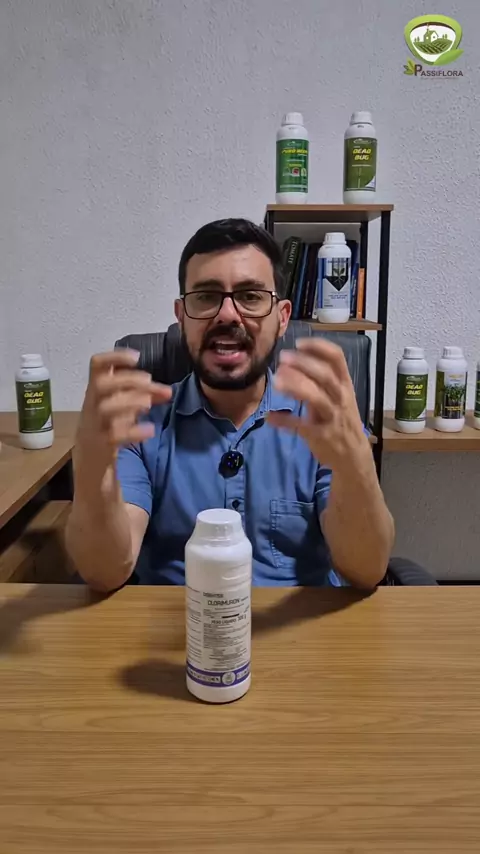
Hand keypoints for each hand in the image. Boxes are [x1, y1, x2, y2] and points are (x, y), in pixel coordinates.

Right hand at [76, 350, 171, 464]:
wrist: (91, 461)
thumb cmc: (109, 426)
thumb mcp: (123, 406)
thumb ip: (143, 396)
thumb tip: (166, 391)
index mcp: (96, 391)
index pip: (96, 366)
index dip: (114, 357)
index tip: (137, 357)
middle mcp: (92, 405)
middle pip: (101, 384)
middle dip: (127, 380)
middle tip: (149, 381)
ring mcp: (94, 425)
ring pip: (105, 408)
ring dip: (129, 402)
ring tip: (148, 404)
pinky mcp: (100, 444)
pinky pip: (114, 435)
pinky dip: (133, 431)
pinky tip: (149, 430)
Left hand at [267, 338, 369, 470]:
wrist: (353, 456)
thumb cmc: (342, 421)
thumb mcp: (338, 398)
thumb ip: (319, 381)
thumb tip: (289, 364)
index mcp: (345, 385)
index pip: (337, 359)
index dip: (319, 348)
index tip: (298, 343)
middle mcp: (341, 398)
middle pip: (326, 375)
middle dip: (304, 364)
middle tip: (282, 358)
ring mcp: (333, 418)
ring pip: (317, 398)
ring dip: (296, 386)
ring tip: (276, 381)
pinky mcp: (322, 436)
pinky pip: (302, 426)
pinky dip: (285, 421)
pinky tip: (270, 416)